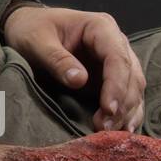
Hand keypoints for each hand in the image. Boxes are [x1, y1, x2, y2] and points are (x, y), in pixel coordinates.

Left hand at [1, 6, 145, 132]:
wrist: (28, 27)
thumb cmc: (31, 29)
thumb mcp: (36, 41)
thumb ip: (56, 59)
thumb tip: (79, 80)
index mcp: (101, 28)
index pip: (118, 58)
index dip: (116, 85)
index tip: (108, 109)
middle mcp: (115, 43)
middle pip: (130, 76)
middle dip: (121, 104)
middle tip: (104, 127)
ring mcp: (115, 62)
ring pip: (133, 89)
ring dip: (125, 113)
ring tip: (109, 133)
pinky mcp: (110, 79)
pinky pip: (127, 97)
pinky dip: (127, 114)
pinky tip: (122, 130)